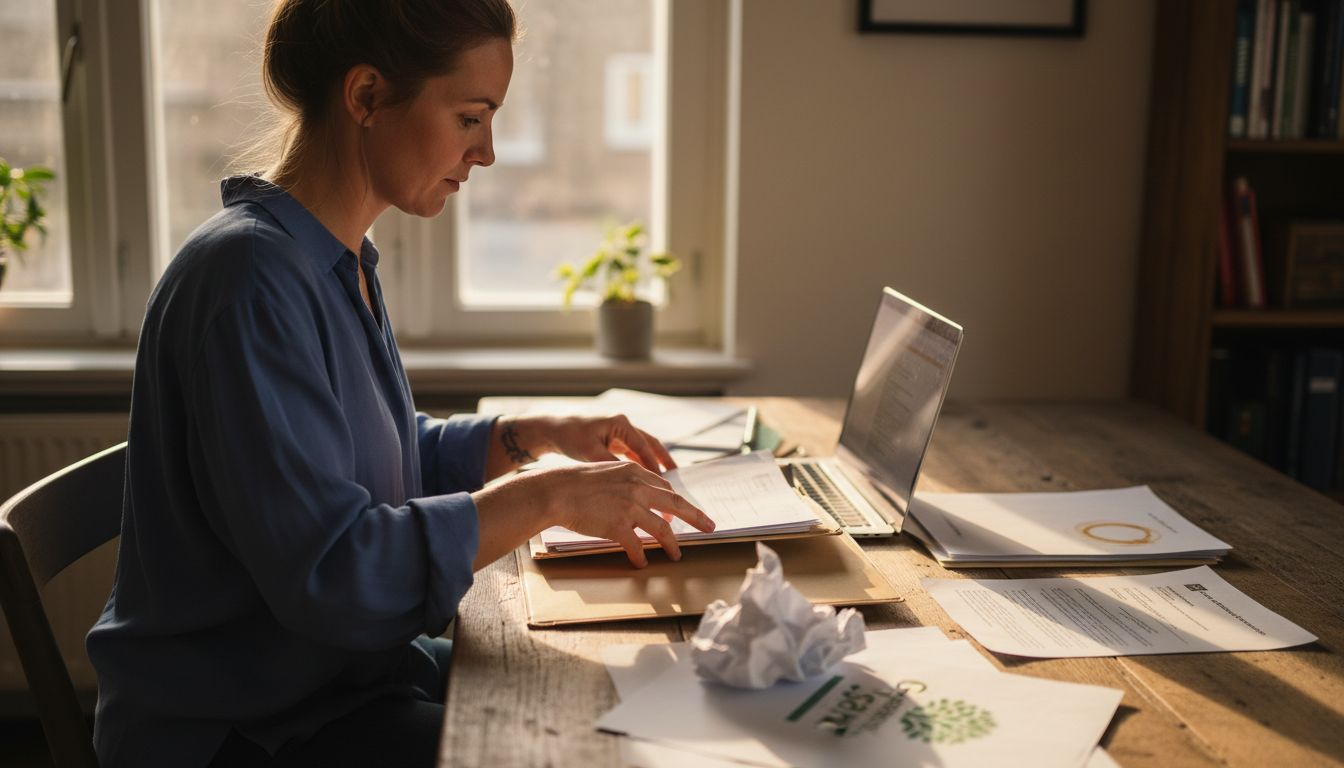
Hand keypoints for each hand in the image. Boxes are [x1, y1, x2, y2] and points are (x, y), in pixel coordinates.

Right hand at [471, 459, 714, 568]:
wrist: (556, 491)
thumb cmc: (575, 483)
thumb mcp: (606, 472)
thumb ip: (625, 482)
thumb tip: (638, 496)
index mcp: (635, 473)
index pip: (665, 488)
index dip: (678, 502)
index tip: (687, 511)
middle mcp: (637, 487)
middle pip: (676, 504)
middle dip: (695, 517)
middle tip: (709, 526)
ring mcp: (629, 507)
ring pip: (661, 528)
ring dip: (671, 544)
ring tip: (676, 554)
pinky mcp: (618, 525)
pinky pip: (637, 546)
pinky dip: (641, 556)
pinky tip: (642, 563)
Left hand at [485, 413, 676, 478]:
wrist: (551, 429)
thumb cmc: (569, 437)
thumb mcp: (591, 453)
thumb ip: (612, 467)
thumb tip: (631, 485)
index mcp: (620, 424)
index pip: (644, 447)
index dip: (655, 466)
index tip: (664, 483)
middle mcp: (623, 425)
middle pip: (651, 444)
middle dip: (664, 461)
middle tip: (677, 478)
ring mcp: (618, 432)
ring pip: (642, 449)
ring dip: (653, 464)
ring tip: (666, 481)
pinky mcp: (612, 440)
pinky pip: (632, 453)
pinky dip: (640, 464)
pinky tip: (644, 479)